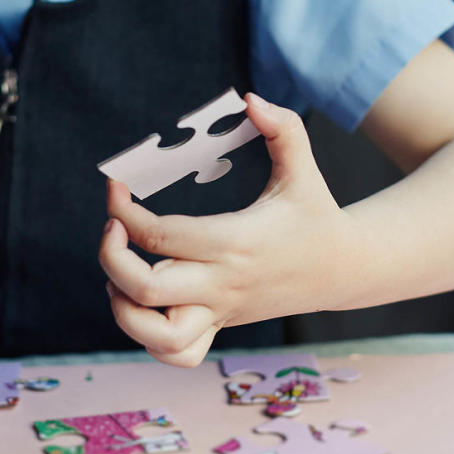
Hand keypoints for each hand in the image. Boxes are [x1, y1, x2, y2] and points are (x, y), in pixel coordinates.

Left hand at [99, 93, 355, 367]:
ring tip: (119, 273)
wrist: (342, 269)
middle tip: (111, 228)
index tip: (115, 188)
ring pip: (157, 334)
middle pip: (146, 288)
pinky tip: (142, 306)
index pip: (162, 237)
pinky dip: (148, 339)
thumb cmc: (315, 214)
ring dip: (123, 307)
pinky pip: (178, 354)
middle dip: (111, 257)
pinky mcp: (220, 326)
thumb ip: (283, 127)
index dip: (124, 212)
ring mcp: (220, 311)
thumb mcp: (303, 166)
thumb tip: (250, 99)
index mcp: (236, 242)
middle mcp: (223, 283)